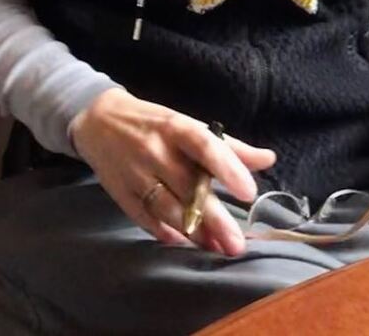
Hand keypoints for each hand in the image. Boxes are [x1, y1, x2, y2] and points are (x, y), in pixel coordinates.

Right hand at [69, 88, 275, 254]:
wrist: (99, 121)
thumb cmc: (155, 124)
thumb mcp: (189, 125)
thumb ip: (229, 147)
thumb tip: (269, 159)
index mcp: (177, 127)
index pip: (206, 146)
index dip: (228, 169)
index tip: (249, 193)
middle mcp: (156, 151)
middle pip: (189, 188)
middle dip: (216, 219)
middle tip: (238, 244)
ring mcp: (137, 175)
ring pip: (169, 210)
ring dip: (195, 233)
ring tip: (218, 248)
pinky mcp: (122, 195)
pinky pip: (147, 220)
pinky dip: (167, 234)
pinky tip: (186, 243)